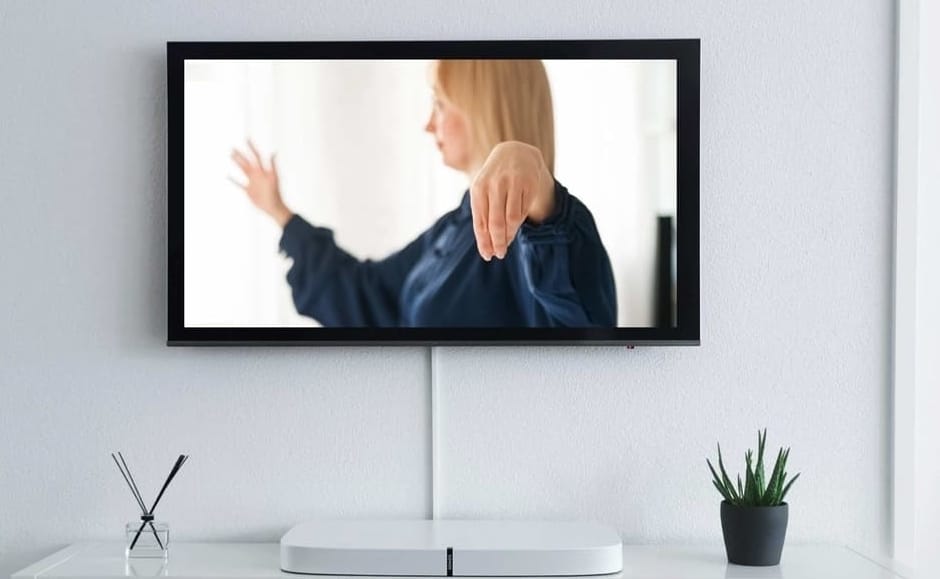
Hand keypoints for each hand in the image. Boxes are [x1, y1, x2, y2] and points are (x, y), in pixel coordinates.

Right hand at [230, 140, 292, 227]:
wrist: (273, 206)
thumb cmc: (275, 192)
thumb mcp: (274, 177)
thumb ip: (273, 165)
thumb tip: (274, 153)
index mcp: (262, 170)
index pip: (256, 156)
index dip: (252, 148)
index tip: (247, 139)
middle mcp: (256, 174)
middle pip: (247, 162)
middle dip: (241, 155)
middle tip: (233, 147)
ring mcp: (252, 182)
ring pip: (243, 170)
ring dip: (237, 163)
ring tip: (231, 156)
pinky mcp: (249, 190)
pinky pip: (239, 184)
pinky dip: (233, 180)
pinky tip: (228, 176)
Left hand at [469, 141, 554, 260]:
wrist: (514, 154)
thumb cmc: (494, 181)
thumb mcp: (484, 193)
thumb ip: (484, 216)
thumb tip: (489, 246)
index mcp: (478, 188)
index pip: (480, 221)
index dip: (484, 241)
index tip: (488, 256)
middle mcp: (495, 184)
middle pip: (496, 223)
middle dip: (498, 242)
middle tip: (500, 254)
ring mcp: (513, 183)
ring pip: (512, 219)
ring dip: (510, 235)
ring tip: (507, 243)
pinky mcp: (529, 183)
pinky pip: (524, 210)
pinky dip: (519, 222)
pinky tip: (515, 227)